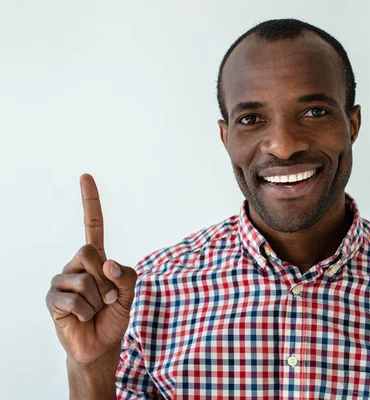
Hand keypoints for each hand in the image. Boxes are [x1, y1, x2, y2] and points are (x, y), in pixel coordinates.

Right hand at [46, 174, 136, 364]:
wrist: (101, 345)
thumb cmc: (114, 316)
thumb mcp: (130, 294)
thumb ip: (126, 275)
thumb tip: (107, 262)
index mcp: (97, 258)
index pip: (93, 225)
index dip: (90, 201)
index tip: (86, 176)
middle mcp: (77, 265)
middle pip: (89, 251)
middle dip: (105, 277)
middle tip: (108, 297)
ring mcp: (62, 281)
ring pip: (85, 280)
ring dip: (98, 300)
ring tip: (95, 310)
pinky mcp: (53, 299)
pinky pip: (75, 300)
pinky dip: (87, 312)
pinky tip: (83, 318)